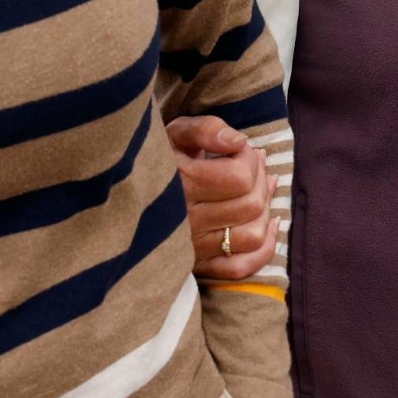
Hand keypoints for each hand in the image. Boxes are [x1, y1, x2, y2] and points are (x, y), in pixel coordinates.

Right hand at [166, 114, 277, 280]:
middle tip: (253, 168)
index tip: (240, 150)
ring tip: (260, 191)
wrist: (129, 193)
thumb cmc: (161, 158)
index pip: (240, 177)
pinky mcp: (199, 265)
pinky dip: (263, 248)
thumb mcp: (176, 133)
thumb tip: (238, 141)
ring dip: (265, 211)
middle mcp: (186, 220)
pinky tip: (268, 225)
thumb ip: (206, 129)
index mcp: (181, 184)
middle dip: (260, 181)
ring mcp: (193, 247)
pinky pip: (241, 267)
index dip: (250, 159)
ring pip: (252, 235)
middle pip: (250, 205)